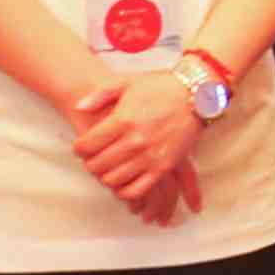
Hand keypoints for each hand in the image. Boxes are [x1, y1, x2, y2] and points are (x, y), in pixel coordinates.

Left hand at [61, 57, 206, 206]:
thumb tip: (78, 108)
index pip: (87, 145)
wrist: (196, 95)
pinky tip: (123, 181)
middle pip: (97, 165)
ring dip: (105, 176)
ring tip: (108, 168)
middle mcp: (135, 141)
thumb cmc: (159, 87)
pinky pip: (136, 190)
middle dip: (89, 164)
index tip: (81, 147)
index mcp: (123, 120)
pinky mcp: (163, 167)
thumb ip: (100, 95)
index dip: (79, 148)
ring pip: (113, 180)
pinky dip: (124, 191)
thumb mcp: (126, 82)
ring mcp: (150, 156)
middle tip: (92, 158)